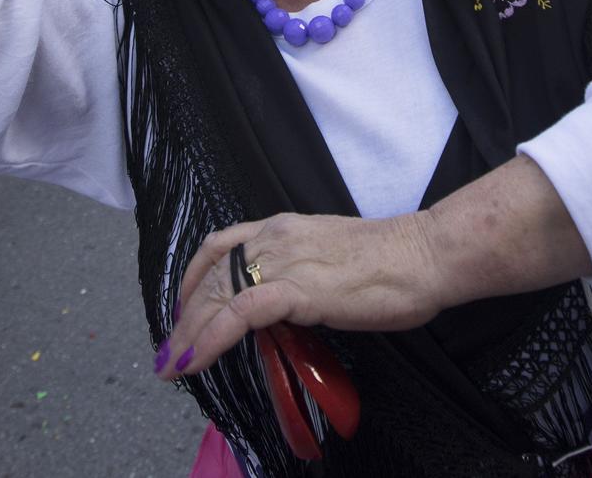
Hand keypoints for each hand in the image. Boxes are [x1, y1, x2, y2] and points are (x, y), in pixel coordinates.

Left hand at [158, 211, 442, 379]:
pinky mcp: (296, 288)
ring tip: (173, 364)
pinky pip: (239, 314)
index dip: (192, 280)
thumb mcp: (329, 261)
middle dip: (183, 316)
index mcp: (282, 228)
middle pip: (210, 274)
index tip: (183, 310)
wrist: (422, 256)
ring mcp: (283, 261)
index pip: (219, 246)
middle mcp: (273, 237)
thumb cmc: (390, 264)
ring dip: (188, 333)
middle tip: (169, 352)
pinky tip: (196, 360)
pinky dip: (210, 338)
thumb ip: (299, 276)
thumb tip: (282, 307)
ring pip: (217, 294)